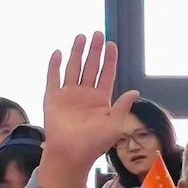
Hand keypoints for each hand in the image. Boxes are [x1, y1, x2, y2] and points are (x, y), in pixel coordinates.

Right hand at [37, 32, 138, 187]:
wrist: (72, 153)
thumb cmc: (95, 143)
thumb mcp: (115, 125)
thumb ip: (123, 107)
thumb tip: (135, 92)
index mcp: (101, 100)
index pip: (106, 74)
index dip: (109, 60)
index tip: (112, 44)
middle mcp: (85, 94)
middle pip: (90, 67)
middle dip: (94, 51)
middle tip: (98, 33)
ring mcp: (68, 95)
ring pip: (73, 68)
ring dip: (77, 53)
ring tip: (81, 36)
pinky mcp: (53, 98)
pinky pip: (53, 78)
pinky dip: (55, 66)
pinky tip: (59, 53)